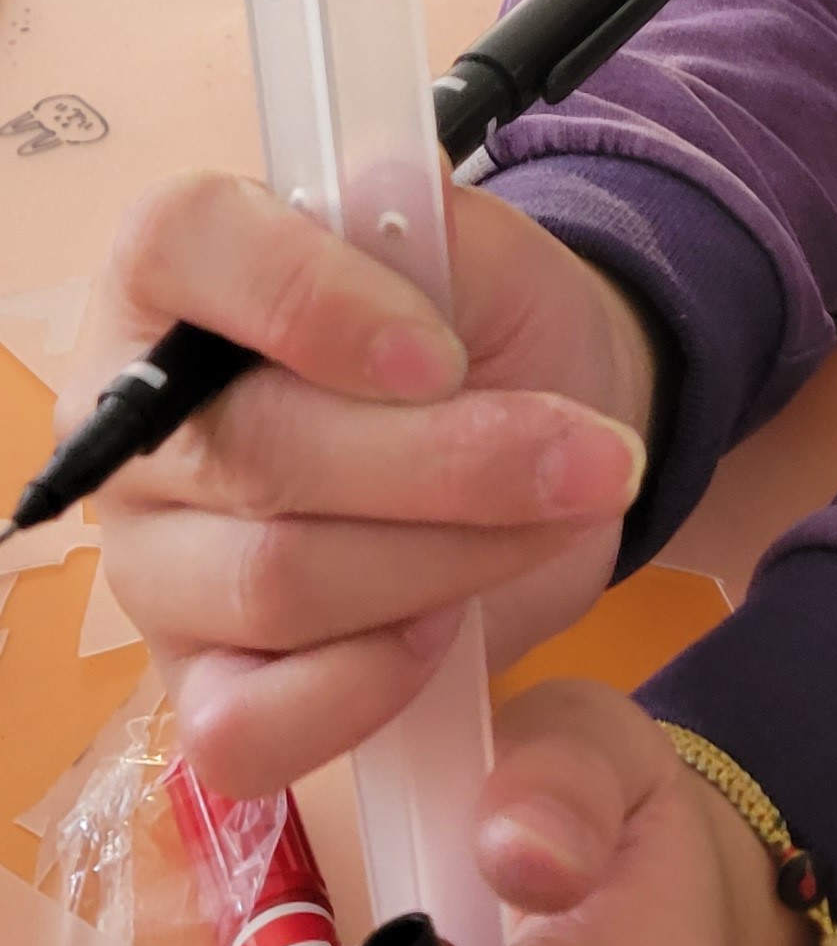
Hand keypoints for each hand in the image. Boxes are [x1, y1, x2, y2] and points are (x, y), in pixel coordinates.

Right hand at [83, 172, 654, 791]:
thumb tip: (387, 216)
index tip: (440, 355)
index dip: (313, 301)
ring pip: (277, 585)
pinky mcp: (196, 686)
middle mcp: (134, 421)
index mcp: (174, 268)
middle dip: (453, 464)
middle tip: (594, 459)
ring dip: (451, 560)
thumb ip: (426, 231)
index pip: (183, 248)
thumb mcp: (476, 248)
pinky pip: (246, 728)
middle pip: (262, 453)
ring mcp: (153, 565)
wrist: (535, 428)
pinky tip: (448, 630)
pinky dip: (370, 688)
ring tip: (545, 521)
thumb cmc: (480, 325)